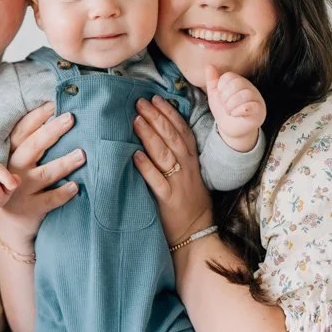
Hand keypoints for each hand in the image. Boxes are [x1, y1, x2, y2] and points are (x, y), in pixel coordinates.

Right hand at [0, 103, 83, 249]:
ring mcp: (21, 191)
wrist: (11, 225)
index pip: (22, 132)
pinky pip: (49, 199)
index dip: (36, 117)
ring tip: (82, 154)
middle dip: (51, 131)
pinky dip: (63, 193)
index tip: (53, 104)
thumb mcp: (20, 165)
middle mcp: (14, 170)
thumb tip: (61, 117)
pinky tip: (76, 186)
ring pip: (44, 173)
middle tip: (70, 118)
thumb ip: (33, 145)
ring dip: (64, 163)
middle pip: (32, 147)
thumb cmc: (22, 185)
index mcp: (11, 155)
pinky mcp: (31, 209)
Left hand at [132, 94, 211, 244]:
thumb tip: (159, 132)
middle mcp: (186, 168)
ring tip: (136, 120)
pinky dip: (146, 167)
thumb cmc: (189, 202)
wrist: (196, 233)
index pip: (181, 130)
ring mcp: (178, 183)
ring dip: (149, 135)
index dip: (169, 113)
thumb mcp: (189, 174)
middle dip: (156, 117)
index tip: (155, 98)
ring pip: (164, 154)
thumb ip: (177, 155)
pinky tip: (135, 155)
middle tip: (139, 103)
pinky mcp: (168, 200)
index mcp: (192, 160)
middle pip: (171, 137)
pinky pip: (156, 180)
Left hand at [205, 65, 265, 151]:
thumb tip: (209, 66)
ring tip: (230, 111)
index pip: (229, 76)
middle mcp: (250, 88)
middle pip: (237, 83)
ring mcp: (256, 99)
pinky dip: (239, 110)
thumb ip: (212, 80)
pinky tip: (236, 114)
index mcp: (239, 82)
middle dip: (225, 97)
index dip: (221, 87)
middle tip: (225, 106)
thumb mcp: (215, 95)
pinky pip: (250, 106)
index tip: (221, 96)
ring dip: (231, 105)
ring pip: (244, 94)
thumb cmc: (224, 110)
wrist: (230, 129)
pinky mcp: (259, 111)